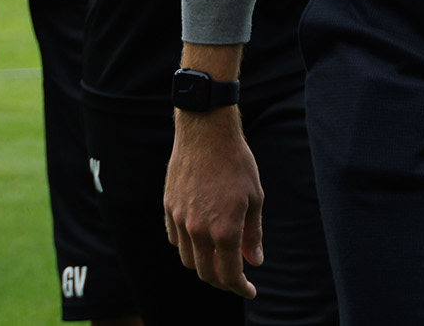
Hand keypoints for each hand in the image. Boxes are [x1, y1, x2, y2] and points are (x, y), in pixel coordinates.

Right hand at [164, 107, 262, 297]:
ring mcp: (179, 219)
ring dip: (203, 265)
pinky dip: (188, 246)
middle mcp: (198, 229)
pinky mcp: (168, 206)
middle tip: (235, 278)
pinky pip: (174, 238)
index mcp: (224, 230)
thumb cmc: (237, 163)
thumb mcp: (255, 199)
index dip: (241, 288)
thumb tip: (255, 261)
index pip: (230, 275)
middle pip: (206, 273)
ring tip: (217, 258)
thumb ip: (253, 234)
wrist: (206, 132)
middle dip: (222, 282)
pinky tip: (200, 238)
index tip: (250, 290)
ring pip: (188, 259)